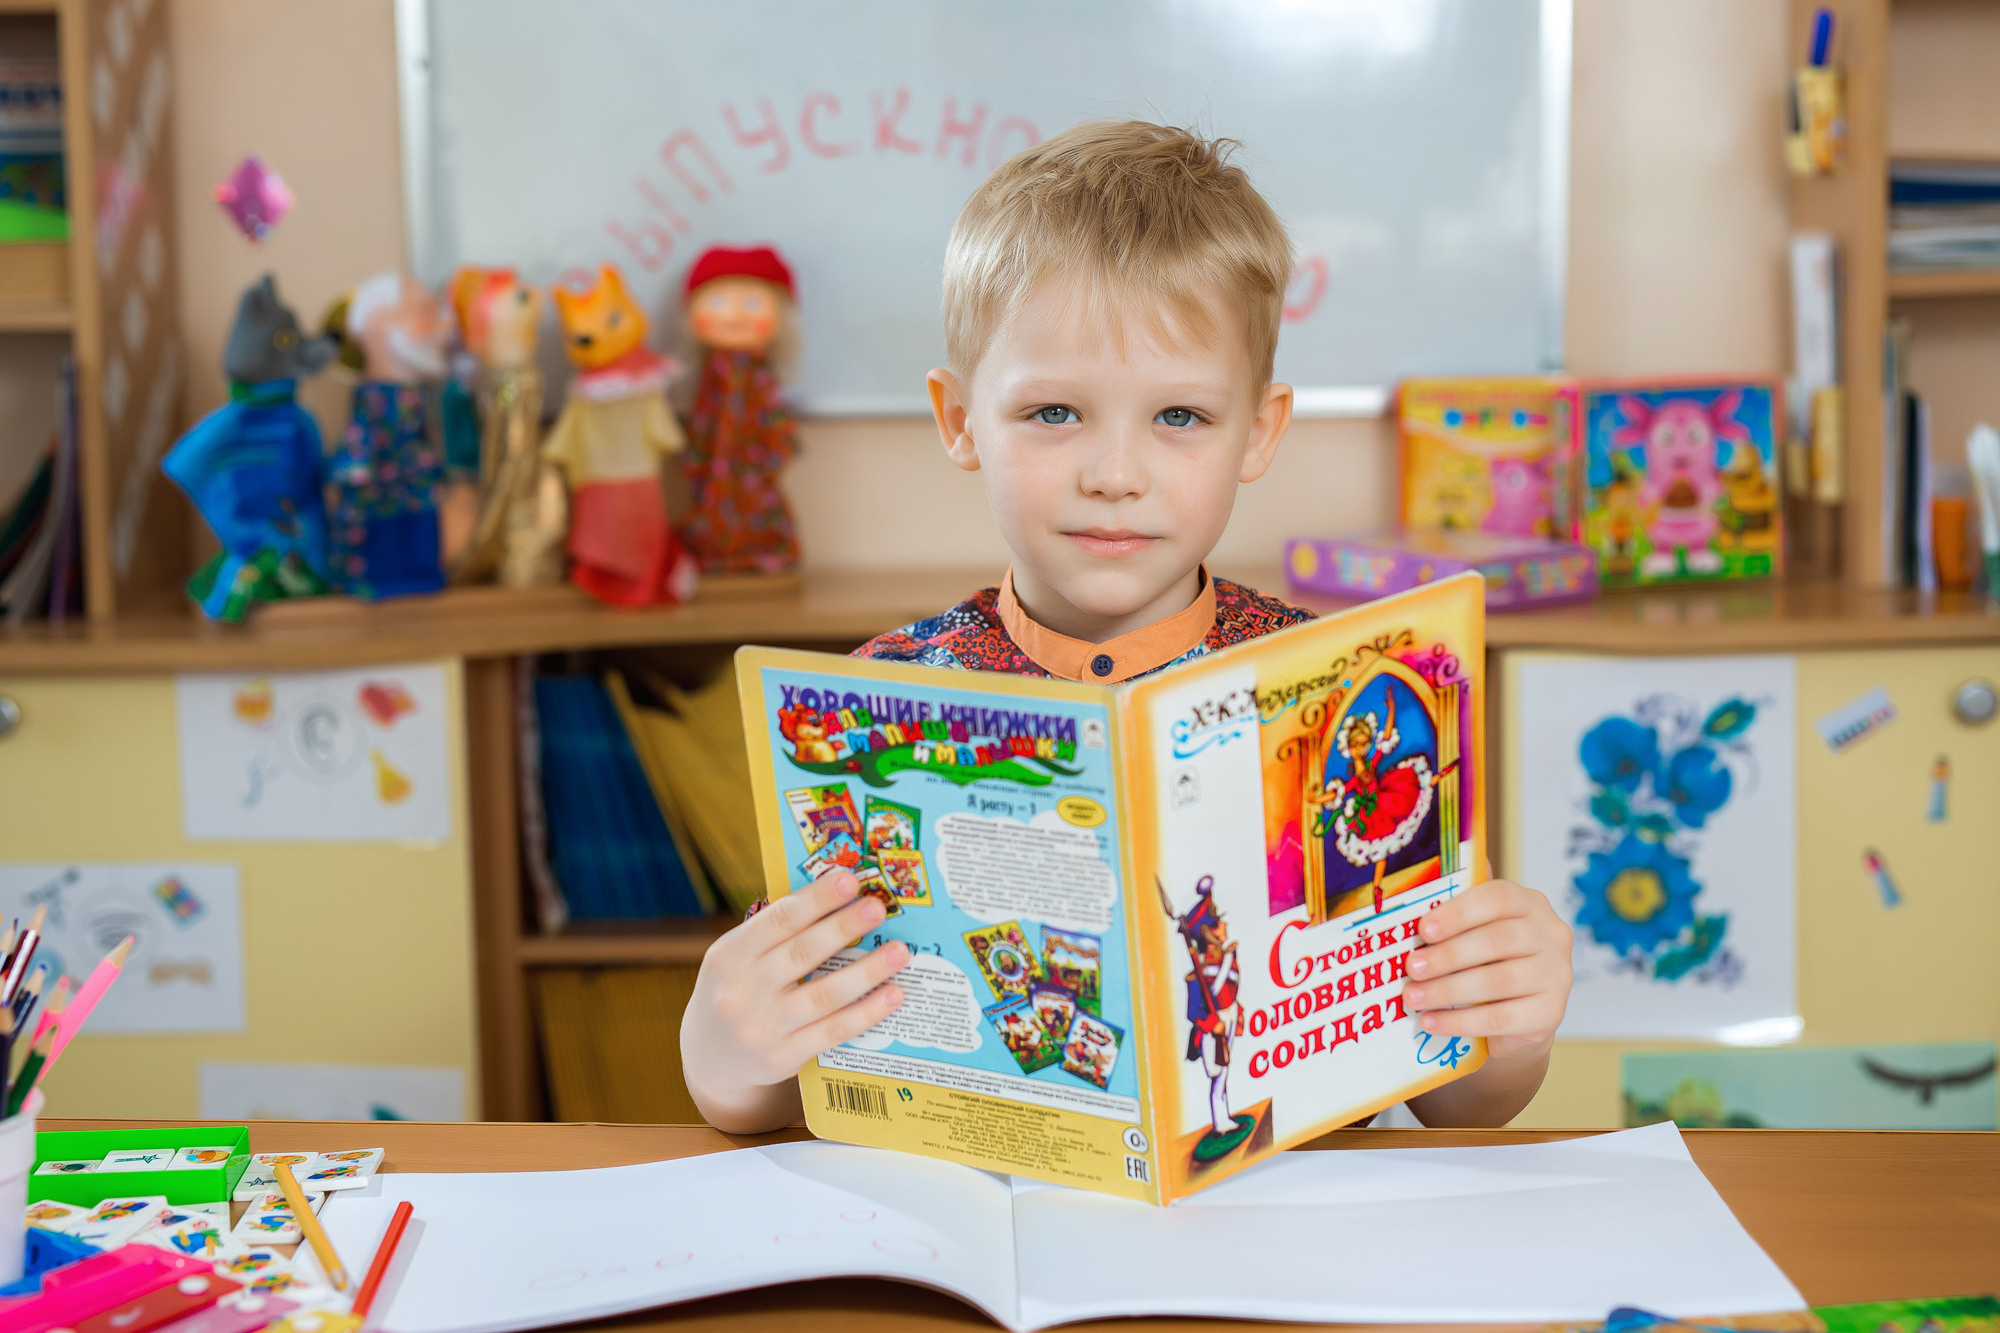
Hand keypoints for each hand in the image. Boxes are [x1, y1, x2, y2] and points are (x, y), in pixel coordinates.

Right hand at [681, 870, 908, 1133]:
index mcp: (729, 955)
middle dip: (843, 927)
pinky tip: (893, 995)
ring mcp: (762, 1027)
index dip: (816, 899)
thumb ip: (776, 934)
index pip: (778, 920)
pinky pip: (833, 1031)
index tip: (850, 879)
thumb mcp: (738, 958)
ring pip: (824, 995)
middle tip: (878, 908)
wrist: (712, 1057)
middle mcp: (741, 991)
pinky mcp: (783, 1057)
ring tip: (900, 951)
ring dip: (867, 971)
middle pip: (802, 954)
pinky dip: (866, 1012)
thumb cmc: (738, 990)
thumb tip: (840, 899)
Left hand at [1404, 879, 1571, 1061]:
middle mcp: (1551, 935)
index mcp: (1530, 903)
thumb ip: (1456, 913)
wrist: (1516, 1019)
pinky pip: (1501, 1018)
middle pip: (1497, 940)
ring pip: (1498, 981)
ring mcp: (1557, 974)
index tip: (1423, 929)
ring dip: (1448, 990)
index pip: (1497, 898)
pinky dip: (1461, 1022)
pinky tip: (1432, 1022)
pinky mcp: (1552, 1013)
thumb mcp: (1475, 932)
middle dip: (1448, 955)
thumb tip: (1420, 893)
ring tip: (1414, 997)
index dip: (1458, 913)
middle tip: (1413, 967)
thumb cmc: (1488, 962)